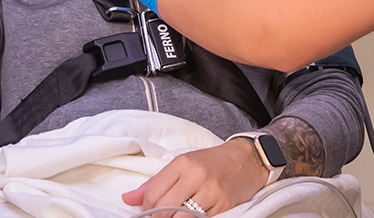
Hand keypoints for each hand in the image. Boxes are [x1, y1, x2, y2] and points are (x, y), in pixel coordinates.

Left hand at [124, 138, 267, 215]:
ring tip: (174, 217)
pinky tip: (190, 216)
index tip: (146, 211)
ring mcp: (212, 193)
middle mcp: (197, 177)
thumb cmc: (211, 162)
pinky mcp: (224, 207)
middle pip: (165, 209)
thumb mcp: (181, 164)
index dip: (145, 208)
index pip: (153, 194)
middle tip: (159, 217)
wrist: (245, 160)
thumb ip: (155, 183)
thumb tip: (128, 199)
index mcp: (183, 164)